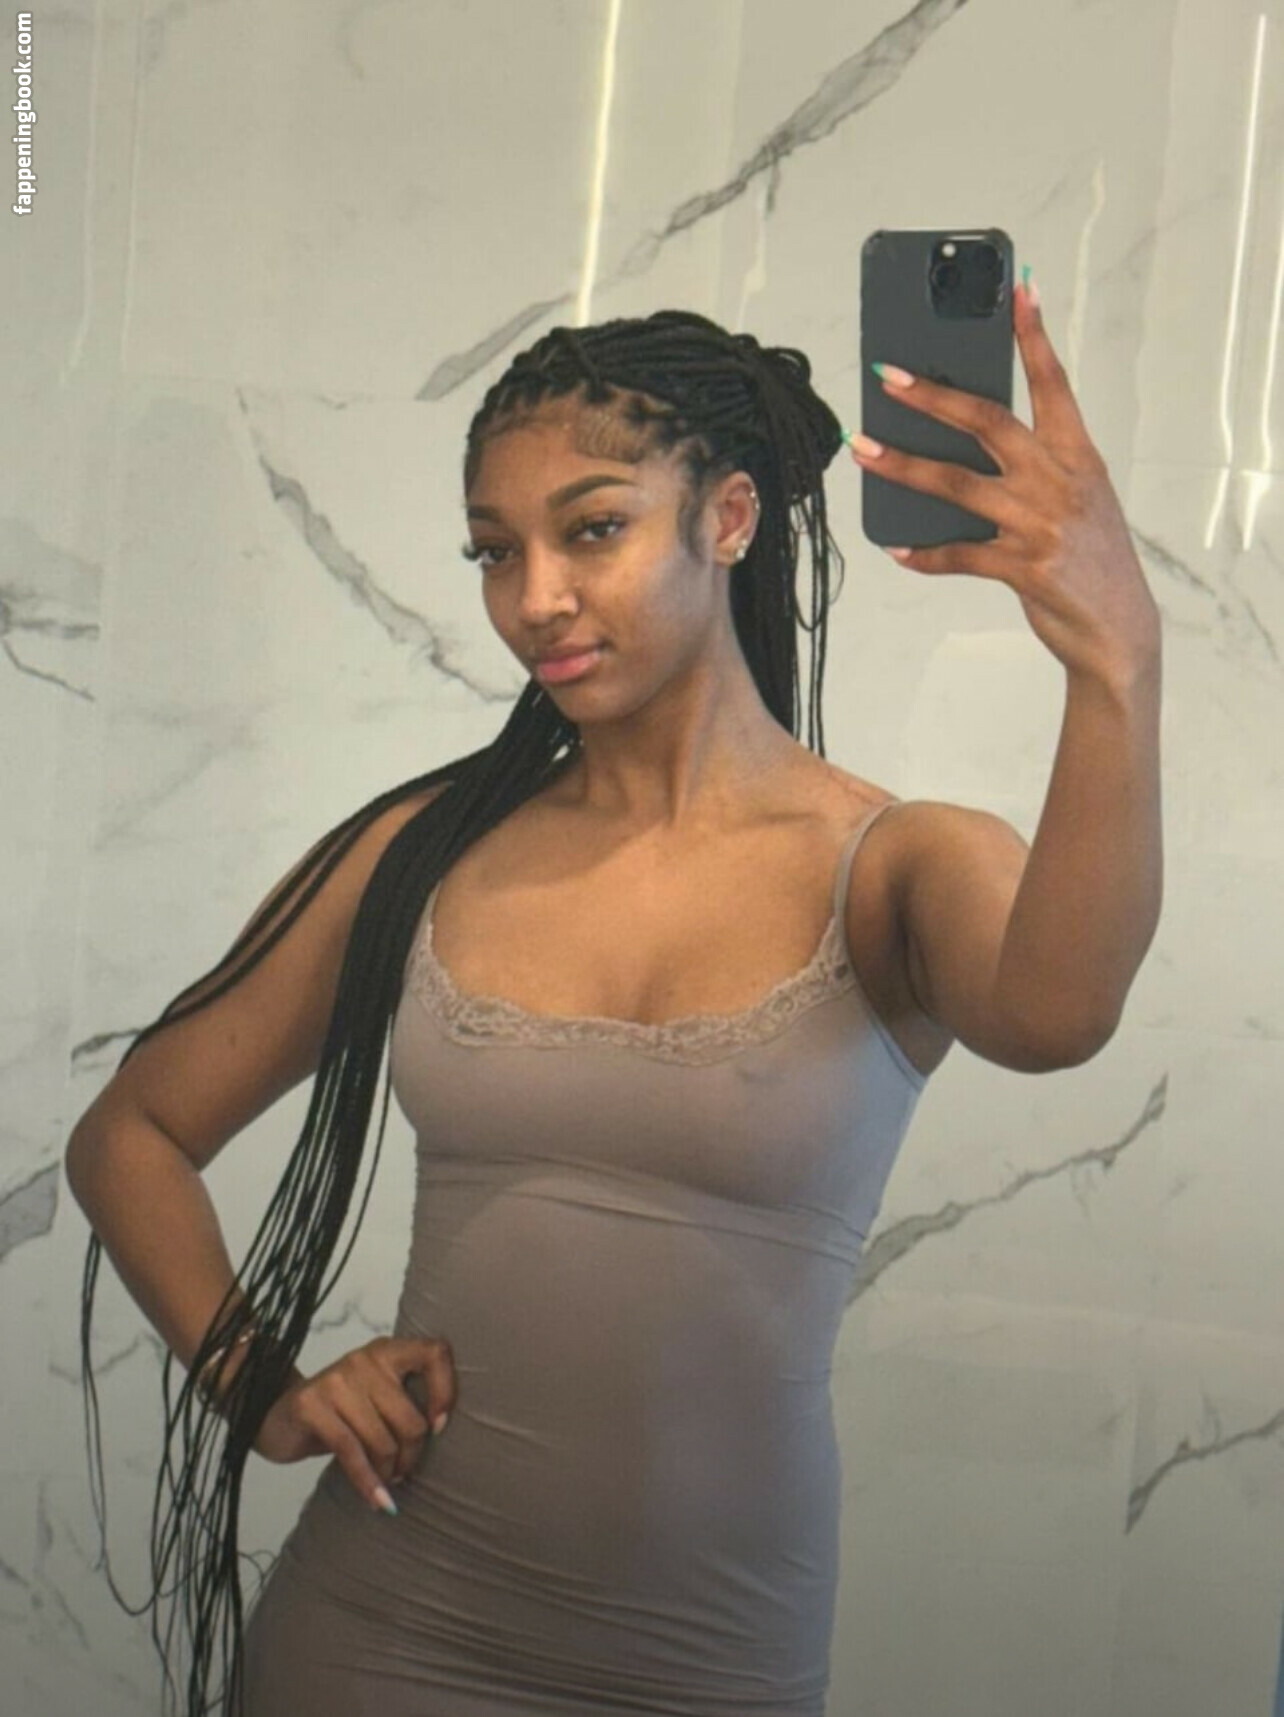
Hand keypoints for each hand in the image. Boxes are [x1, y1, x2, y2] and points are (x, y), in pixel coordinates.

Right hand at [252, 1335, 457, 1512]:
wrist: (274, 1414)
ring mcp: (335, 1380)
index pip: (435, 1353)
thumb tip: (440, 1436)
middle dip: (411, 1456)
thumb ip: (404, 1403)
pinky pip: (350, 1452)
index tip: (439, 1426)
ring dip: (388, 1473)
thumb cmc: (338, 1412)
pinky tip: (377, 1501)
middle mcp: (364, 1359)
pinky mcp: (310, 1404)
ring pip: (383, 1440)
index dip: (445, 1390)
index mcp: (387, 1350)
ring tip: (386, 1483)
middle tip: (403, 1472)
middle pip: (410, 1418)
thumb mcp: (375, 1398)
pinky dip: (367, 1482)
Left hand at [851, 278, 1160, 688]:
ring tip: (863, 450)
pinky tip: (896, 549)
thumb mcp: (1079, 501)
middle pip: (987, 422)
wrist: (1119, 631)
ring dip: (902, 466)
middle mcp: (1059, 482)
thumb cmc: (1090, 560)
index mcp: (1079, 457)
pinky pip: (958, 555)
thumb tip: (967, 444)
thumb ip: (1037, 468)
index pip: (1053, 385)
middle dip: (933, 395)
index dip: (1034, 336)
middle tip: (889, 375)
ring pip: (956, 484)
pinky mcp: (1023, 567)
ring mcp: (1040, 524)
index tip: (1018, 290)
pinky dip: (924, 554)